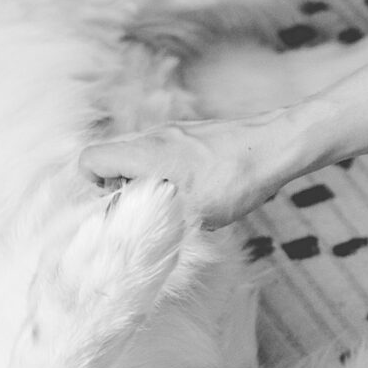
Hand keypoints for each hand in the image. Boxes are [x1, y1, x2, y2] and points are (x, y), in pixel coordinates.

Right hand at [81, 113, 313, 229]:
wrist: (277, 146)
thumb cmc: (234, 177)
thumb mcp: (190, 211)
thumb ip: (154, 219)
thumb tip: (135, 234)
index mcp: (144, 151)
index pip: (90, 159)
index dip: (93, 187)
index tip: (117, 208)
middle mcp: (154, 136)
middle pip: (113, 160)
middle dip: (122, 188)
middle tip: (145, 211)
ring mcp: (175, 133)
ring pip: (141, 158)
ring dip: (148, 182)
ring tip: (173, 204)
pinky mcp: (194, 135)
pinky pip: (165, 154)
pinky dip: (169, 174)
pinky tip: (196, 194)